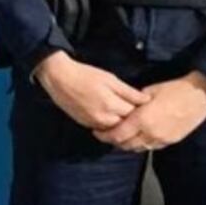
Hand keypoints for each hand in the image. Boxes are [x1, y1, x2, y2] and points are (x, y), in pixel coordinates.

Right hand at [34, 51, 152, 129]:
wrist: (59, 78)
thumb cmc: (85, 75)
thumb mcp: (110, 79)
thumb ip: (128, 92)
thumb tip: (146, 100)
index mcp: (111, 104)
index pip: (134, 114)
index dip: (140, 109)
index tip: (142, 104)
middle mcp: (103, 118)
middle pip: (125, 124)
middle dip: (131, 118)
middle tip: (134, 108)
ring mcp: (94, 123)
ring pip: (115, 129)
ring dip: (120, 123)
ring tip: (121, 111)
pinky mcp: (86, 124)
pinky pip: (103, 128)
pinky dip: (108, 124)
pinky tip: (108, 113)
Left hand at [94, 71, 205, 151]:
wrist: (199, 97)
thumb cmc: (174, 89)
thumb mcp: (149, 91)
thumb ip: (134, 103)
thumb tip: (122, 107)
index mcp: (143, 119)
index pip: (118, 134)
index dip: (105, 135)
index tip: (97, 131)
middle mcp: (151, 133)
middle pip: (125, 145)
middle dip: (113, 141)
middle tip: (105, 135)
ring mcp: (162, 139)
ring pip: (137, 148)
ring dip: (126, 144)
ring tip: (119, 136)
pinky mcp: (170, 142)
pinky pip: (150, 148)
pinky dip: (140, 144)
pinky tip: (136, 137)